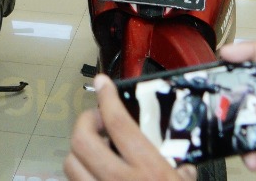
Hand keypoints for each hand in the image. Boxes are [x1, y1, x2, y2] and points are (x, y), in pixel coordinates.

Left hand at [65, 74, 193, 180]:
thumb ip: (180, 171)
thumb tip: (184, 167)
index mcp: (148, 170)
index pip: (118, 123)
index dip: (106, 97)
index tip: (102, 83)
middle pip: (83, 139)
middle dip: (86, 123)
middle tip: (98, 120)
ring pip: (71, 163)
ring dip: (79, 152)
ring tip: (95, 150)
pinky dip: (80, 173)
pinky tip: (91, 172)